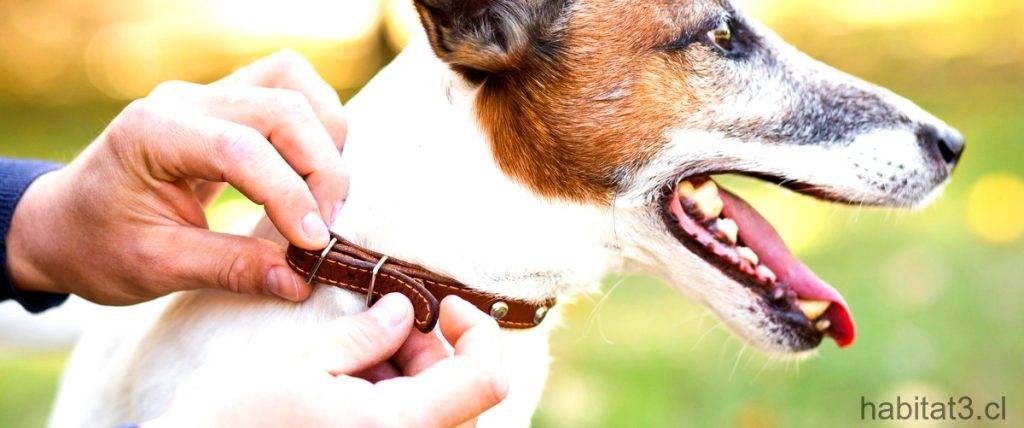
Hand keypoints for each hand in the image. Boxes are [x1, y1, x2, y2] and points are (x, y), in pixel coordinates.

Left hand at [6, 50, 347, 303]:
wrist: (66, 223)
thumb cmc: (98, 245)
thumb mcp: (156, 267)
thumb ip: (230, 269)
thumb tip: (300, 280)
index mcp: (151, 132)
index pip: (241, 149)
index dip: (289, 195)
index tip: (313, 244)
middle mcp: (184, 99)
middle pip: (282, 108)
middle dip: (320, 170)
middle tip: (323, 230)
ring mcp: (208, 93)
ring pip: (294, 87)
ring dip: (324, 141)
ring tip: (320, 201)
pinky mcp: (229, 100)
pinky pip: (289, 88)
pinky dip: (315, 126)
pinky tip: (310, 173)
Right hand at [147, 295, 508, 427]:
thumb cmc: (233, 424)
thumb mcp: (298, 365)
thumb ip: (362, 336)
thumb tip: (404, 310)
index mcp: (396, 427)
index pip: (488, 378)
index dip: (480, 331)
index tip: (443, 303)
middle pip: (462, 393)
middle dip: (429, 349)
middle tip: (378, 323)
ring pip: (436, 411)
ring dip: (406, 374)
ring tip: (349, 357)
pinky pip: (406, 427)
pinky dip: (389, 399)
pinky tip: (344, 386)